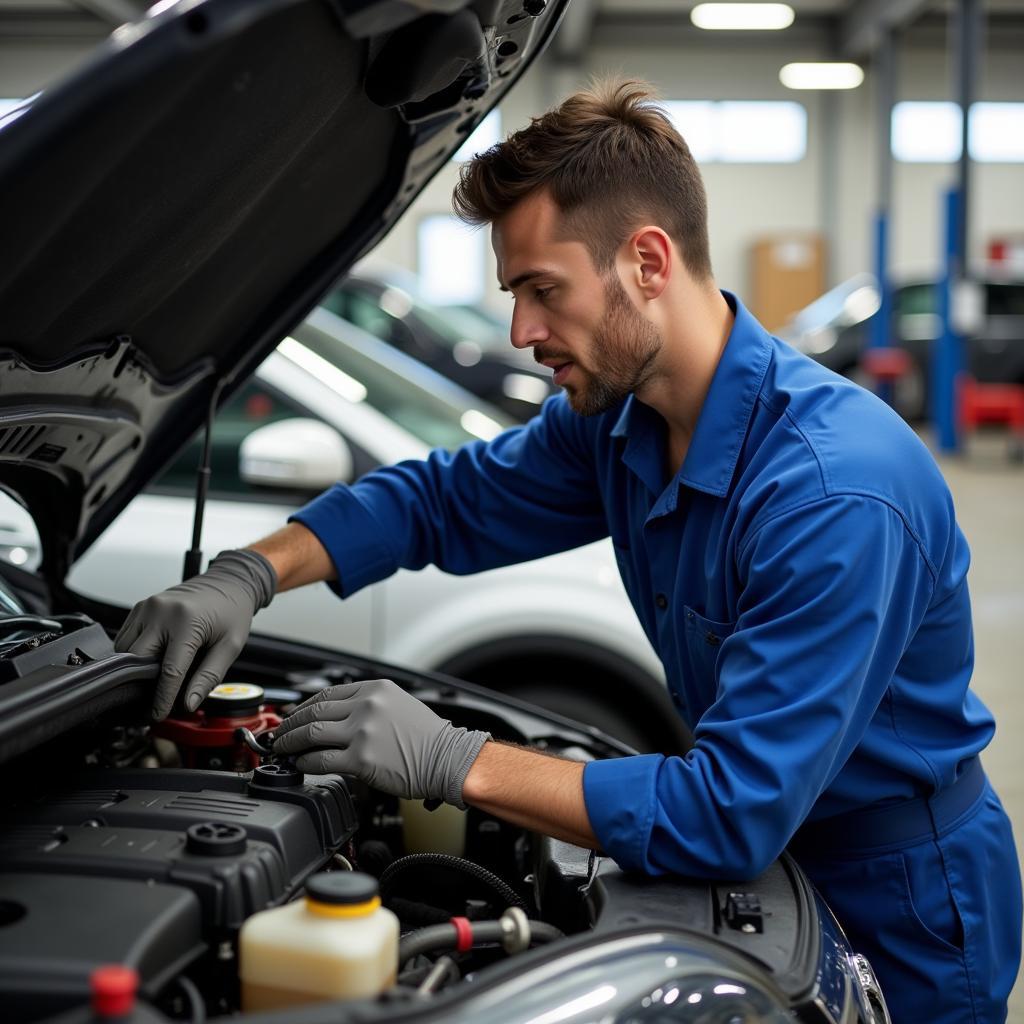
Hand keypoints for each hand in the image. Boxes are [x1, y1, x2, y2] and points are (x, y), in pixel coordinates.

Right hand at [114, 549, 276, 719]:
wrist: (228, 582)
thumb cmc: (232, 612)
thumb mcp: (231, 646)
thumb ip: (209, 676)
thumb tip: (188, 703)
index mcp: (187, 621)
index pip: (169, 670)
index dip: (162, 697)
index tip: (158, 714)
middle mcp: (161, 612)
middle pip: (137, 660)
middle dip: (141, 685)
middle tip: (150, 702)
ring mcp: (147, 607)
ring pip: (125, 651)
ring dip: (134, 669)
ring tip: (153, 680)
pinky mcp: (139, 607)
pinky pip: (125, 638)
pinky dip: (132, 654)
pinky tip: (149, 661)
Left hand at [272, 679, 490, 808]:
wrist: (449, 758)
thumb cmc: (428, 738)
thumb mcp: (398, 704)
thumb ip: (368, 705)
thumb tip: (335, 718)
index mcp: (375, 689)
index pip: (328, 693)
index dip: (304, 706)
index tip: (294, 716)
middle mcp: (367, 705)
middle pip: (314, 711)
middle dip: (290, 723)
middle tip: (279, 733)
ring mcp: (363, 731)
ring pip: (312, 733)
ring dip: (290, 742)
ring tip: (282, 749)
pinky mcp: (361, 758)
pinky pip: (321, 759)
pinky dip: (305, 761)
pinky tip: (300, 763)